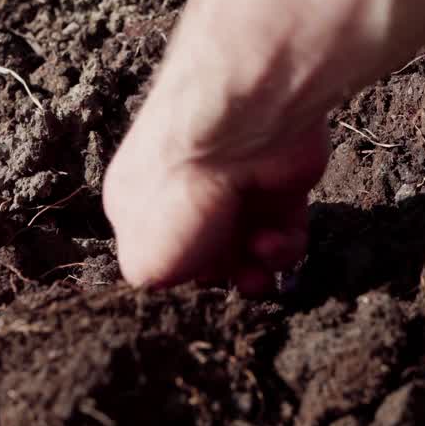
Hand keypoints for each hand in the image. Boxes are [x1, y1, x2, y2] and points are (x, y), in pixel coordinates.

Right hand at [103, 104, 328, 292]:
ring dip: (257, 266)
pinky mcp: (279, 188)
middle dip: (225, 278)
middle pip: (210, 260)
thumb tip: (171, 287)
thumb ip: (152, 285)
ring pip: (250, 254)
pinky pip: (285, 236)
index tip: (192, 293)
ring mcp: (234, 191)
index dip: (179, 283)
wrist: (242, 132)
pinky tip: (275, 236)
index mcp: (139, 208)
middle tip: (239, 282)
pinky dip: (284, 246)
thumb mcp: (144, 262)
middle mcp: (186, 197)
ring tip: (258, 257)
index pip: (160, 260)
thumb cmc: (182, 195)